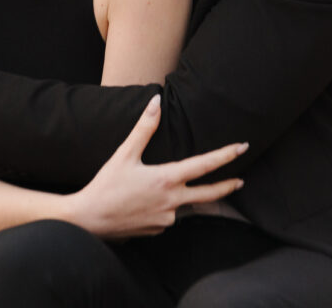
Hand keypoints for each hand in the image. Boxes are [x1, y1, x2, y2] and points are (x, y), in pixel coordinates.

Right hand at [71, 95, 246, 237]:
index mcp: (166, 180)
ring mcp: (166, 219)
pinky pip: (167, 214)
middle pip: (209, 194)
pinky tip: (142, 201)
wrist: (90, 220)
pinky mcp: (158, 229)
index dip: (225, 156)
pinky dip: (162, 205)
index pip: (203, 166)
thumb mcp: (124, 153)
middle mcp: (172, 202)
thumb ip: (144, 128)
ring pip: (182, 203)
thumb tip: (156, 101)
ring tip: (149, 187)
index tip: (242, 148)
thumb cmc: (107, 185)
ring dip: (178, 193)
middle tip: (241, 180)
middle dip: (227, 186)